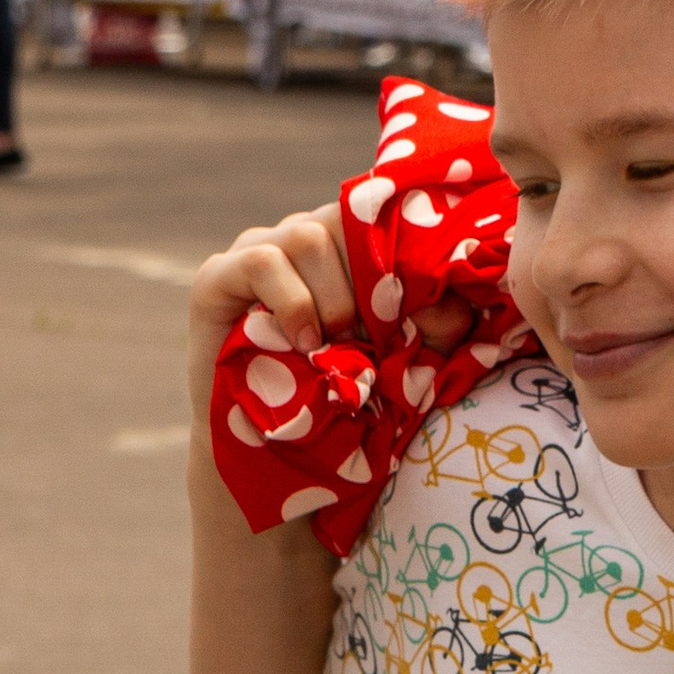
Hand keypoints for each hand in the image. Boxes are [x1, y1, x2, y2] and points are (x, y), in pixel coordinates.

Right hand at [187, 204, 478, 426]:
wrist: (273, 455)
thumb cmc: (341, 400)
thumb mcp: (401, 362)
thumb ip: (433, 330)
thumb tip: (456, 304)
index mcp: (348, 245)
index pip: (382, 218)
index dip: (407, 261)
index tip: (423, 317)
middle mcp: (303, 237)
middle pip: (348, 220)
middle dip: (372, 282)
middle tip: (376, 340)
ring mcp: (257, 250)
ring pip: (309, 235)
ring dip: (335, 296)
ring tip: (338, 346)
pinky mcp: (216, 276)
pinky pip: (263, 262)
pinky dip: (294, 302)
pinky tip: (306, 343)